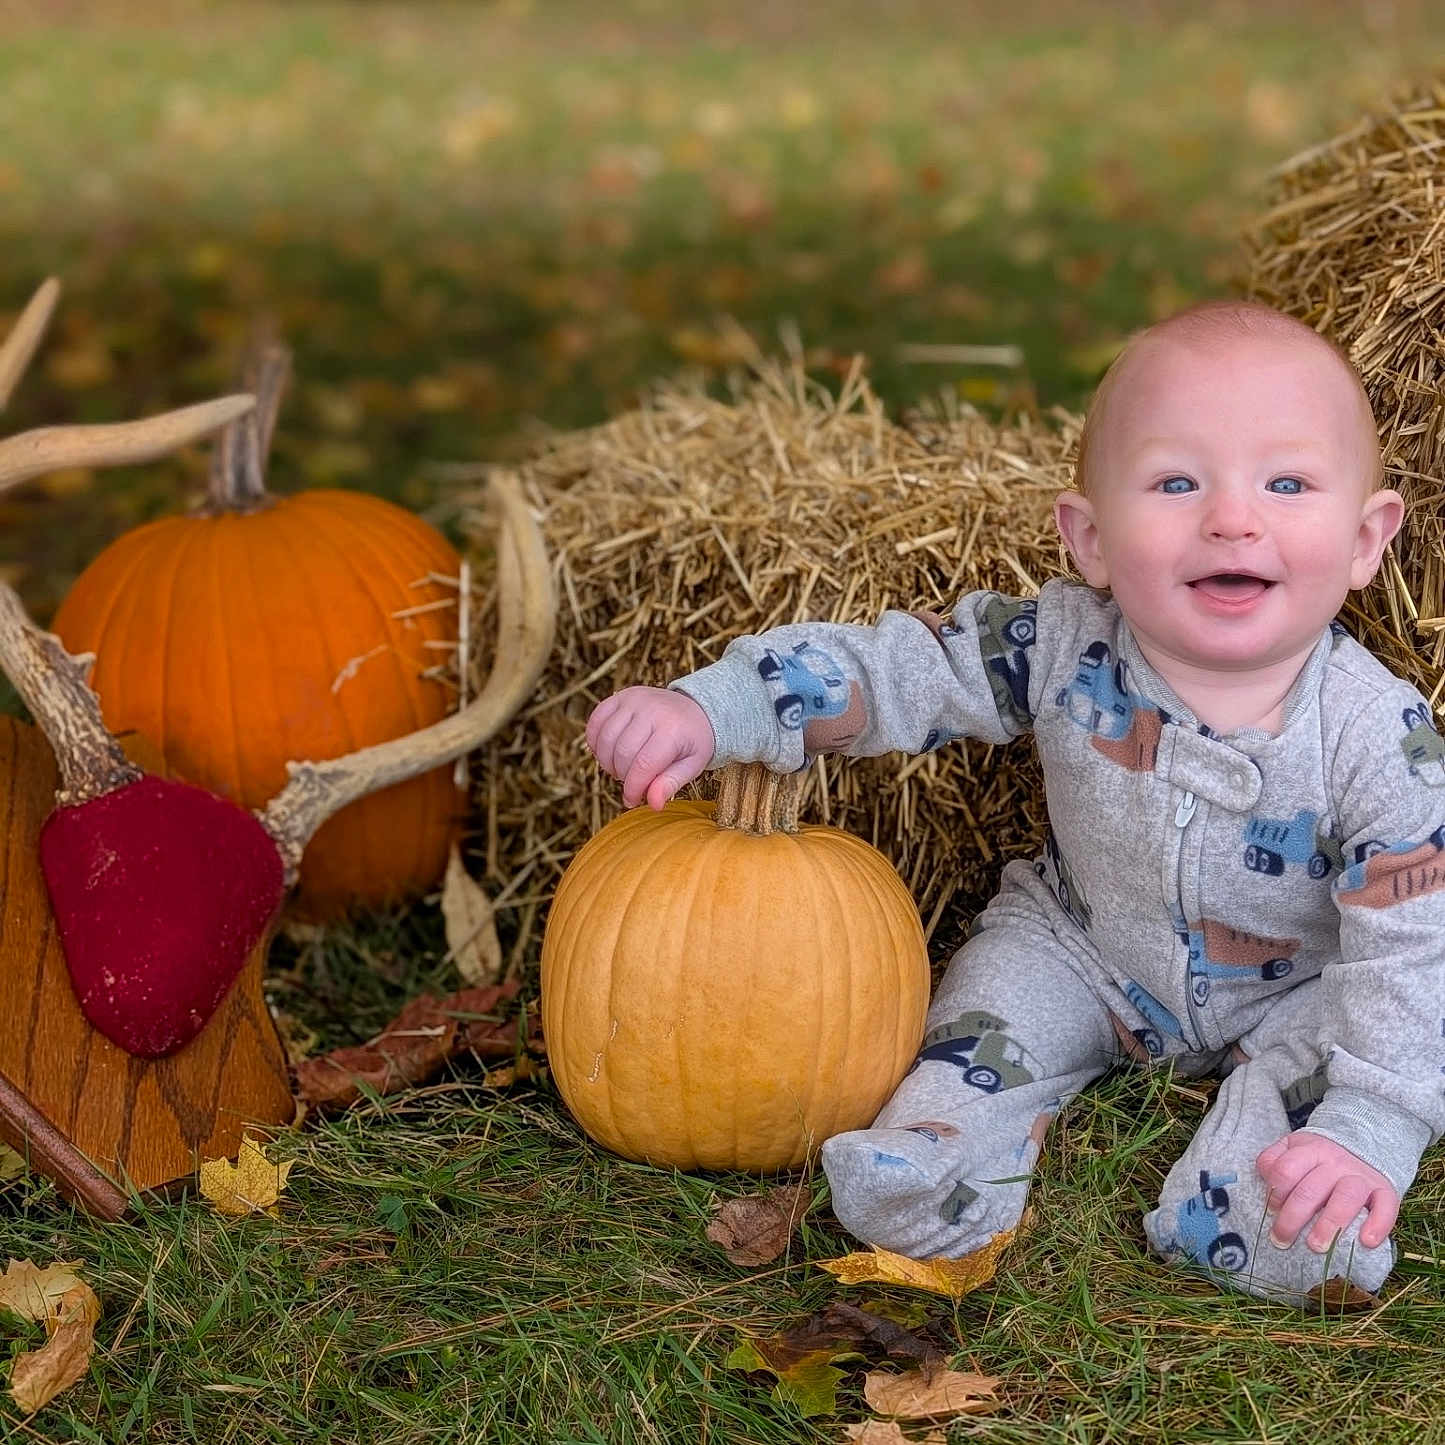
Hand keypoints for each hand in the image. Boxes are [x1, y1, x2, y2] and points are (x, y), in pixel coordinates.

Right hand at [585, 686, 714, 809]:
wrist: (695, 708)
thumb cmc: (692, 741)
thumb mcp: (692, 765)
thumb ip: (671, 783)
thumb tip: (654, 804)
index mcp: (673, 729)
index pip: (643, 765)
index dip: (633, 788)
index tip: (632, 800)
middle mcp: (651, 710)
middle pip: (622, 752)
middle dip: (622, 775)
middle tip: (631, 781)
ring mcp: (634, 700)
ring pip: (606, 738)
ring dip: (607, 761)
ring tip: (621, 768)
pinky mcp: (620, 696)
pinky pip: (596, 720)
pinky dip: (595, 741)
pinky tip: (607, 752)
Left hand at [1256, 1131, 1398, 1252]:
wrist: (1360, 1145)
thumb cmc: (1318, 1157)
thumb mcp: (1292, 1148)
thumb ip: (1274, 1161)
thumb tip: (1266, 1184)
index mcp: (1309, 1150)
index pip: (1286, 1171)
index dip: (1274, 1193)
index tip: (1271, 1212)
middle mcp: (1336, 1161)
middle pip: (1310, 1190)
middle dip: (1292, 1219)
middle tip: (1282, 1240)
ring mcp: (1361, 1176)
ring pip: (1345, 1198)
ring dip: (1329, 1224)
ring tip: (1316, 1246)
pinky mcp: (1385, 1191)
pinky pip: (1385, 1207)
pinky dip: (1378, 1225)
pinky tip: (1366, 1242)